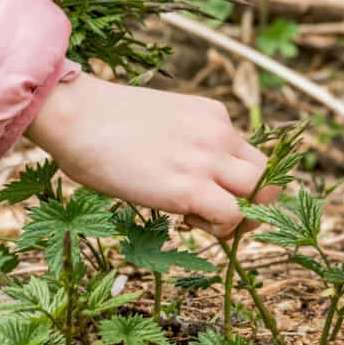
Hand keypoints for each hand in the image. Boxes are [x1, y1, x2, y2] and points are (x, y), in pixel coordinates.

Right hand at [25, 73, 277, 236]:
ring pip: (261, 196)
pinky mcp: (190, 187)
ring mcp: (208, 159)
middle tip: (218, 215)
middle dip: (252, 202)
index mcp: (212, 115)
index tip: (210, 192)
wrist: (76, 115)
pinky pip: (232, 216)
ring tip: (200, 218)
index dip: (237, 182)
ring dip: (239, 216)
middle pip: (267, 175)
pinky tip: (185, 220)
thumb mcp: (160, 122)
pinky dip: (220, 229)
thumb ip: (183, 142)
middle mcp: (219, 134)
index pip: (250, 155)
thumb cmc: (100, 122)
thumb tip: (179, 172)